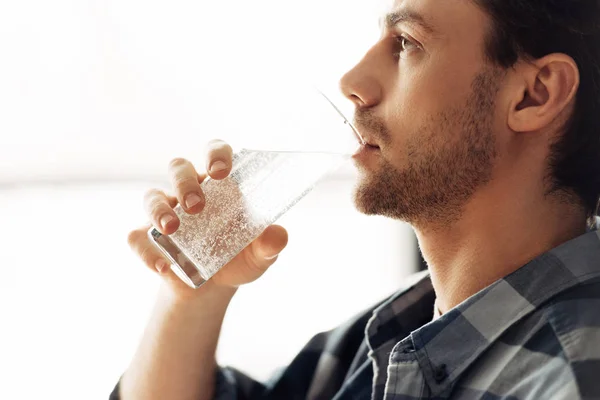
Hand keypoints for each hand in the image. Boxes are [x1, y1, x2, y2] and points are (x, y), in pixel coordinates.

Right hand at [127, 140, 288, 297]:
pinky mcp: (148, 237)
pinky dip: (147, 250)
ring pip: (152, 195)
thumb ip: (270, 244)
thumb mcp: (260, 255)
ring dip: (159, 210)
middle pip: (179, 168)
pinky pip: (136, 236)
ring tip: (172, 229)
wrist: (213, 289)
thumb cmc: (238, 259)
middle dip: (185, 183)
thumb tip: (278, 234)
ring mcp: (167, 212)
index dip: (216, 155)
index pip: (215, 152)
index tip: (221, 172)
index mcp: (221, 186)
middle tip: (197, 206)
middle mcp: (191, 191)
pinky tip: (164, 266)